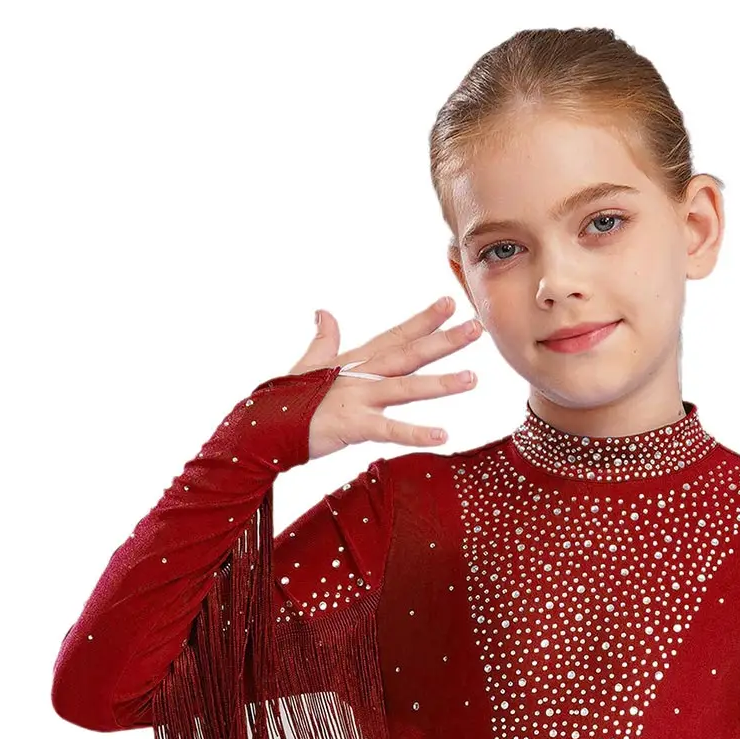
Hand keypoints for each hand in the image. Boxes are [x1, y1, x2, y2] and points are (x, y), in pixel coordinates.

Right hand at [287, 296, 483, 460]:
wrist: (262, 427)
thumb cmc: (287, 400)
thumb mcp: (308, 365)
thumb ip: (323, 340)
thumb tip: (323, 311)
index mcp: (355, 361)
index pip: (396, 335)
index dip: (423, 319)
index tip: (449, 303)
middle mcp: (361, 374)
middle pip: (409, 353)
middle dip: (444, 340)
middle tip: (477, 327)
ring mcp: (358, 398)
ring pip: (406, 387)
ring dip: (441, 383)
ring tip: (473, 378)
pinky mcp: (353, 425)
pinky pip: (390, 429)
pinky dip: (416, 433)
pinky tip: (443, 435)